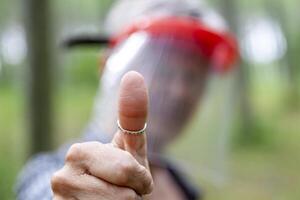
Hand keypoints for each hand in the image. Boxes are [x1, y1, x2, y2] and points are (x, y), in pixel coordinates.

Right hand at [51, 71, 152, 199]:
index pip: (127, 172)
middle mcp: (63, 177)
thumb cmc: (116, 167)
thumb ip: (132, 114)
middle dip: (132, 193)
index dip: (139, 178)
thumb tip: (134, 74)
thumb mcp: (128, 144)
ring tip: (112, 198)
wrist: (95, 194)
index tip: (134, 178)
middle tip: (122, 188)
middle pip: (123, 196)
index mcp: (78, 153)